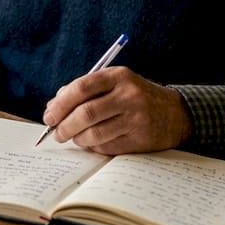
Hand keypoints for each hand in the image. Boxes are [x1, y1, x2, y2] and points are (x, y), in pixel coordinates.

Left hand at [41, 67, 191, 154]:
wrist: (175, 113)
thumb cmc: (135, 97)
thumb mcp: (114, 84)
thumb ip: (84, 90)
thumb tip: (53, 107)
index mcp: (118, 76)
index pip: (81, 88)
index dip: (60, 104)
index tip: (49, 116)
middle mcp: (129, 96)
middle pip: (85, 113)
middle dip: (64, 126)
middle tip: (57, 133)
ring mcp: (136, 118)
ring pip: (94, 134)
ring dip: (78, 139)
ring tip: (75, 138)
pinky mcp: (141, 139)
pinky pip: (107, 147)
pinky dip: (94, 147)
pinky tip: (93, 143)